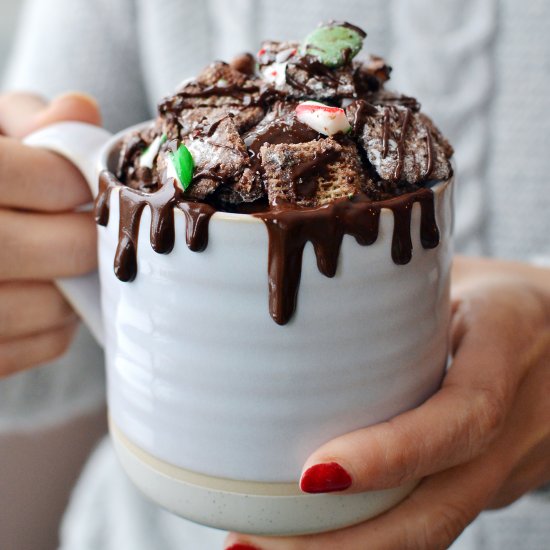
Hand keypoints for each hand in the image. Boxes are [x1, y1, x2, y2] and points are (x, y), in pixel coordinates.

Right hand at [0, 92, 100, 376]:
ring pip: (50, 304)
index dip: (72, 180)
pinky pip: (43, 343)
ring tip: (62, 261)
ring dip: (76, 282)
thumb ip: (24, 118)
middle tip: (86, 226)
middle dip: (84, 235)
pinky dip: (58, 323)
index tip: (81, 183)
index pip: (35, 177)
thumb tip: (81, 111)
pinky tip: (42, 295)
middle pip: (52, 248)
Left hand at [226, 256, 549, 549]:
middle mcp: (516, 423)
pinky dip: (369, 532)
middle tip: (250, 540)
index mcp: (506, 349)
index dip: (394, 454)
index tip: (313, 474)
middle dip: (346, 542)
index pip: (462, 417)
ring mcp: (506, 464)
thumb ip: (395, 288)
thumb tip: (305, 292)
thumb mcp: (459, 276)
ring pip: (431, 526)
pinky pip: (429, 511)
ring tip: (256, 545)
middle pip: (440, 508)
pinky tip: (308, 531)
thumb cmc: (497, 297)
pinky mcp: (485, 481)